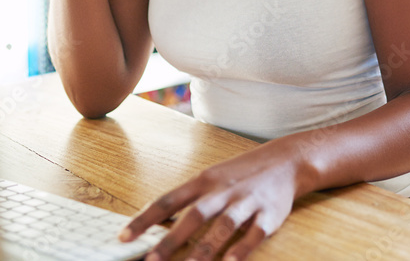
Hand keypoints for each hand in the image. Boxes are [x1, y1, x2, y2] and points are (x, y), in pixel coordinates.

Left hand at [120, 143, 305, 259]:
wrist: (286, 160)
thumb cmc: (242, 173)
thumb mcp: (211, 178)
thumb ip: (187, 199)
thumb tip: (154, 222)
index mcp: (204, 182)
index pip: (168, 200)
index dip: (144, 219)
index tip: (123, 238)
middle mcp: (223, 191)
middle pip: (194, 215)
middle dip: (172, 240)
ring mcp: (247, 202)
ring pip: (224, 226)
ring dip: (205, 248)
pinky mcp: (270, 215)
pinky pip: (255, 233)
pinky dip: (243, 249)